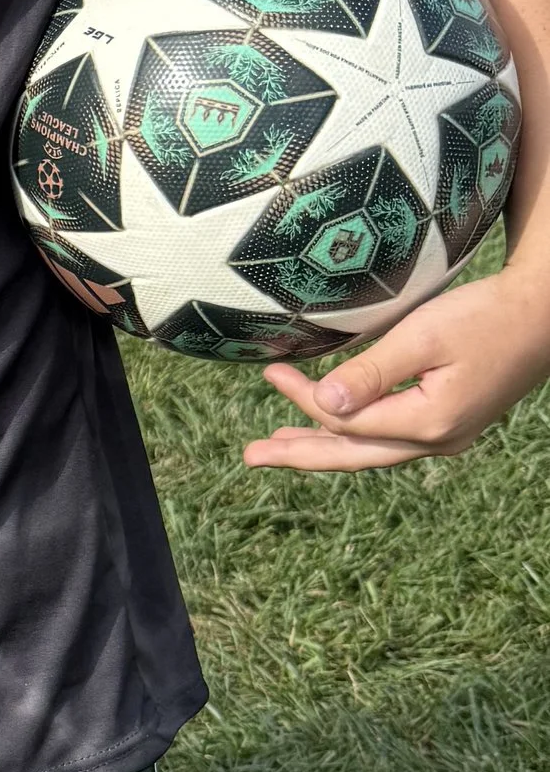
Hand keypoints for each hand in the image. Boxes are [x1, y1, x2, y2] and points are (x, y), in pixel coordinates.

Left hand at [244, 265, 549, 469]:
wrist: (542, 314)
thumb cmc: (484, 316)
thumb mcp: (423, 337)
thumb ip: (371, 373)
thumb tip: (321, 407)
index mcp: (429, 423)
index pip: (346, 423)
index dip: (305, 401)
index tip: (272, 373)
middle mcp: (438, 441)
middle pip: (353, 454)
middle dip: (300, 454)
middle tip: (251, 457)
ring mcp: (447, 436)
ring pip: (370, 450)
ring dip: (324, 446)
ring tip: (280, 445)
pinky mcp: (450, 421)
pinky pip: (389, 438)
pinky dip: (354, 435)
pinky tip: (333, 429)